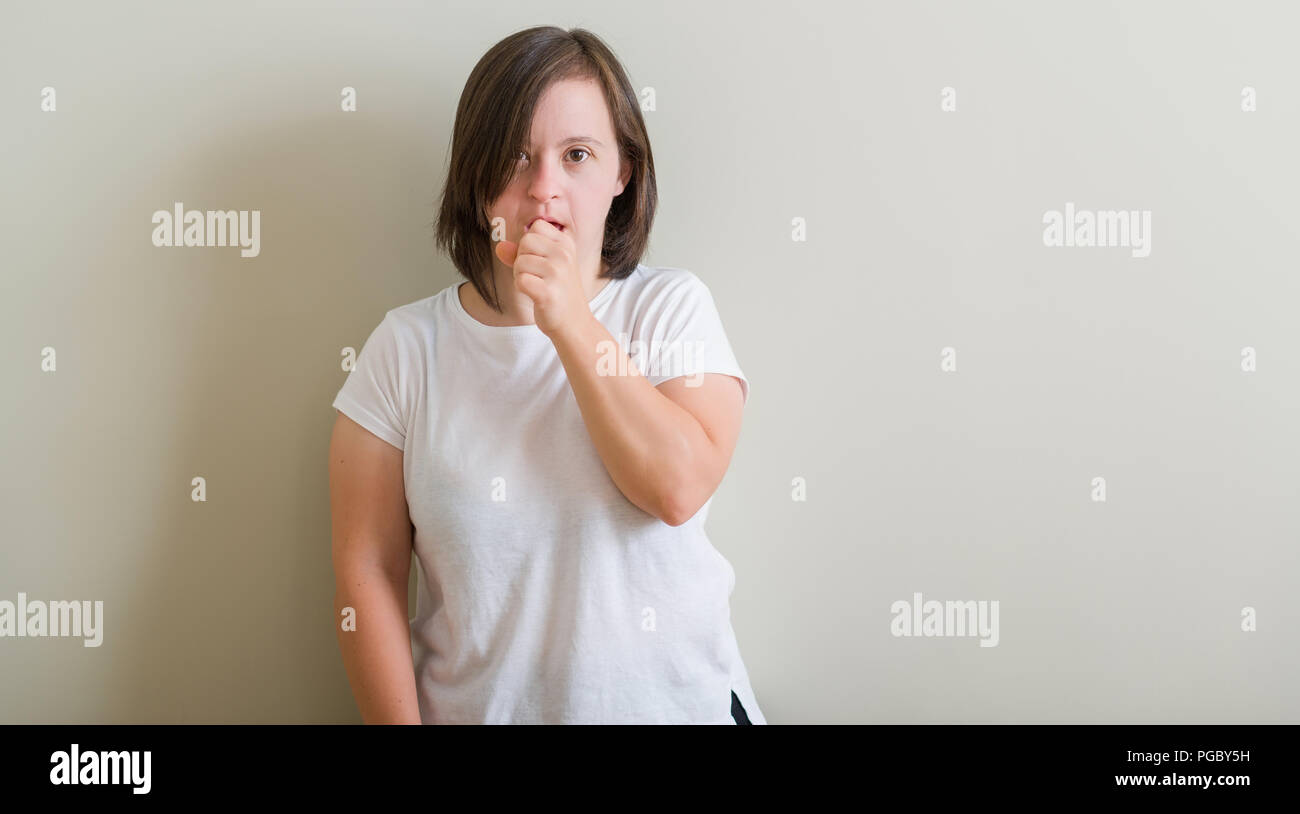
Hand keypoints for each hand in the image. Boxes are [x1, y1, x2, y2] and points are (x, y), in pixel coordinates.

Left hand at [494, 219, 589, 338]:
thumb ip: (521, 254)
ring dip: (521, 275)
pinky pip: (520, 280)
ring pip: (520, 262)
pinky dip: (521, 288)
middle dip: (522, 258)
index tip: (539, 259)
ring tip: (537, 285)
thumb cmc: (558, 292)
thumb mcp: (545, 266)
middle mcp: (564, 255)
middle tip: (536, 275)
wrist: (574, 323)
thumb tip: (500, 246)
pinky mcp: (548, 292)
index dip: (530, 243)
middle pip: (526, 241)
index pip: (537, 226)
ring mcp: (558, 273)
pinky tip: (534, 294)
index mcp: (566, 244)